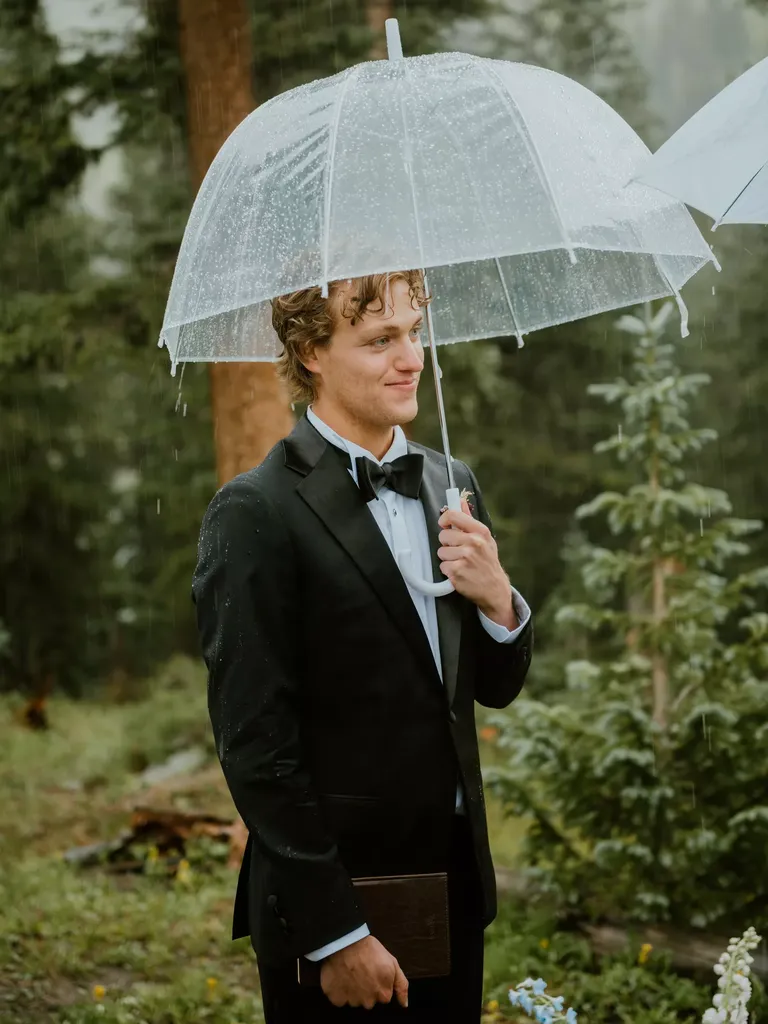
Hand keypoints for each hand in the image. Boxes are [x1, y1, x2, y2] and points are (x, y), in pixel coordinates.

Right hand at [320, 934, 408, 1009]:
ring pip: (355, 1000)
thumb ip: (401, 985)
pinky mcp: (336, 998)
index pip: (384, 996)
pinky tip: (341, 976)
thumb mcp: (392, 963)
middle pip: (369, 1000)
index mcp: (383, 994)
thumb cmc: (369, 949)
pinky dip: (340, 991)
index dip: (379, 983)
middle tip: (362, 971)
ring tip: (351, 971)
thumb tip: (404, 1004)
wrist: (346, 941)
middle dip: (367, 989)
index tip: (374, 972)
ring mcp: (352, 1001)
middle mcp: (369, 1002)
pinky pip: (340, 999)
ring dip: (353, 989)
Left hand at [438, 499, 517, 628]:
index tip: (445, 524)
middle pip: (443, 535)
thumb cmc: (488, 562)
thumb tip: (460, 501)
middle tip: (459, 551)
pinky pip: (442, 566)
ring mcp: (465, 557)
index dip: (445, 519)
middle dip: (448, 544)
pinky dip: (448, 571)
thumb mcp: (485, 539)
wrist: (495, 588)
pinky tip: (459, 572)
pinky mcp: (456, 571)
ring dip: (448, 558)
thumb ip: (470, 520)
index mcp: (480, 531)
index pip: (453, 515)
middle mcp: (473, 542)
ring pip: (441, 551)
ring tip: (461, 563)